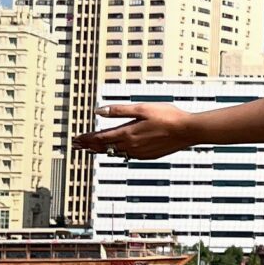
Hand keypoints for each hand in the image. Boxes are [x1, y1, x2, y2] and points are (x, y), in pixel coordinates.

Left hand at [74, 103, 196, 161]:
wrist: (187, 130)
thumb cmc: (168, 116)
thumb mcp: (141, 108)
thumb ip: (119, 110)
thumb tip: (99, 111)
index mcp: (128, 134)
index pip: (100, 138)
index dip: (86, 138)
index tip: (75, 140)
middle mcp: (131, 146)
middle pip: (104, 148)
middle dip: (89, 146)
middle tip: (78, 147)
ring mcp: (140, 153)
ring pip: (116, 153)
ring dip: (103, 150)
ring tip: (93, 149)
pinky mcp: (148, 156)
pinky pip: (128, 155)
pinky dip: (119, 152)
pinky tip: (118, 150)